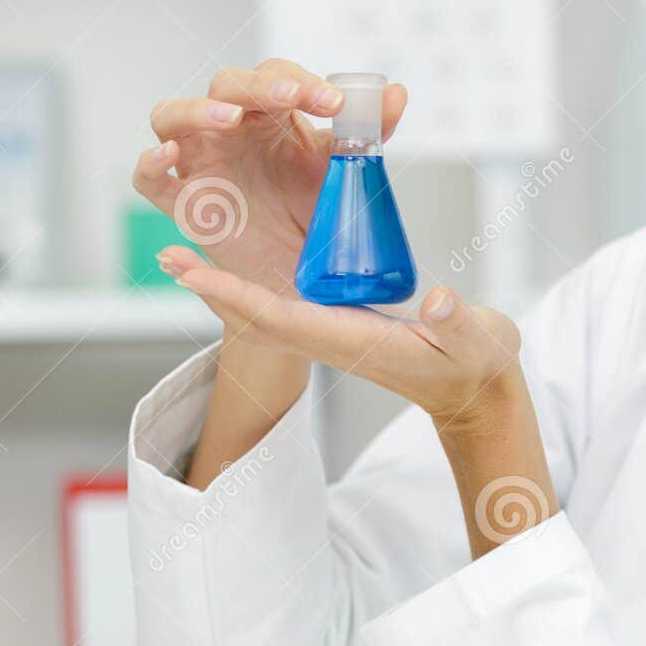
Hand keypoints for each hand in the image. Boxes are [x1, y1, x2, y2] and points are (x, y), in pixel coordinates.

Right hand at [132, 59, 406, 292]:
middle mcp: (230, 130)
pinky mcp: (182, 203)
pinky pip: (150, 178)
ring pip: (172, 116)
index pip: (276, 78)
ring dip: (197, 110)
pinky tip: (168, 155)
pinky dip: (150, 162)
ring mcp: (201, 162)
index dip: (301, 82)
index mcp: (271, 115)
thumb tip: (397, 91)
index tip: (334, 103)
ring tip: (230, 116)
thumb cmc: (316, 213)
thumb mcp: (344, 172)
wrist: (304, 276)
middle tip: (293, 97)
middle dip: (259, 86)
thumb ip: (370, 132)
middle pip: (226, 85)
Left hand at [158, 247, 522, 429]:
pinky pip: (281, 306)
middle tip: (168, 255)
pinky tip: (232, 263)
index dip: (237, 295)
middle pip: (255, 316)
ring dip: (221, 286)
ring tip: (182, 254)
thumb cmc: (474, 366)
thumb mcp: (476, 341)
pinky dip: (248, 286)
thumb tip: (436, 301)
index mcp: (354, 341)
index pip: (283, 318)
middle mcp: (332, 338)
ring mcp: (333, 332)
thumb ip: (457, 323)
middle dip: (211, 288)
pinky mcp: (341, 323)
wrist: (476, 391)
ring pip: (262, 312)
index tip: (197, 273)